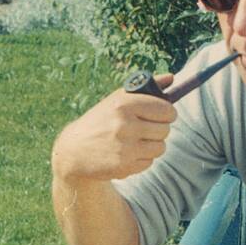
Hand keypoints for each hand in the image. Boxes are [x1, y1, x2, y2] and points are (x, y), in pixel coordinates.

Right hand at [52, 74, 176, 182]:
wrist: (74, 151)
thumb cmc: (100, 120)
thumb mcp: (118, 99)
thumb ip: (146, 88)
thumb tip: (171, 78)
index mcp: (123, 105)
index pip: (166, 110)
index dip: (168, 113)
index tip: (163, 115)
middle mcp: (125, 125)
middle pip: (165, 129)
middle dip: (159, 129)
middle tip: (147, 128)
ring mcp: (125, 148)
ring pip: (160, 147)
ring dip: (152, 145)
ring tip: (137, 141)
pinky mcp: (124, 166)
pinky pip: (149, 162)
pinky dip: (142, 158)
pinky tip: (128, 153)